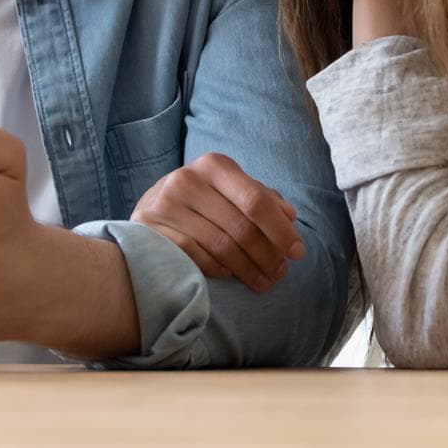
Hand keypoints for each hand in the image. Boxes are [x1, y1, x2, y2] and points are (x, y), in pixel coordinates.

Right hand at [131, 153, 304, 292]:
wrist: (150, 206)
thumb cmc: (201, 199)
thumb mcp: (229, 189)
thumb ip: (260, 197)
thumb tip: (290, 215)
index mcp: (214, 165)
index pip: (255, 200)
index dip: (280, 229)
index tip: (298, 252)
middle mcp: (188, 180)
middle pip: (241, 227)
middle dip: (267, 255)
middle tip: (281, 273)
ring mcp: (167, 205)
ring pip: (221, 246)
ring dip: (248, 269)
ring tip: (264, 281)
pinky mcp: (153, 230)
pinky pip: (197, 257)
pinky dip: (220, 269)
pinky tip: (232, 275)